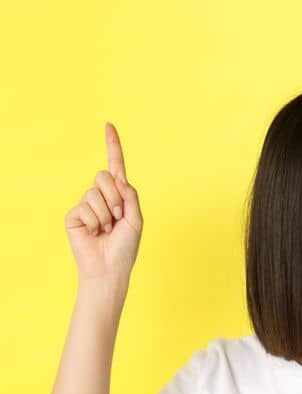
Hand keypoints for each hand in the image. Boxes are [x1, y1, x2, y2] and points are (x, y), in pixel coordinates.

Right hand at [65, 122, 142, 283]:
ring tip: (107, 229)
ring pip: (95, 192)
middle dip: (114, 197)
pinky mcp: (74, 215)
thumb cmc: (125, 247)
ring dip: (106, 213)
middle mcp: (102, 197)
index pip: (116, 166)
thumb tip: (119, 179)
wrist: (109, 268)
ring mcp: (86, 205)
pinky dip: (95, 221)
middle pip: (104, 176)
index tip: (109, 125)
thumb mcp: (136, 219)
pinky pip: (85, 207)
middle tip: (117, 218)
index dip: (113, 146)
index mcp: (119, 196)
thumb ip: (130, 196)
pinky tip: (95, 232)